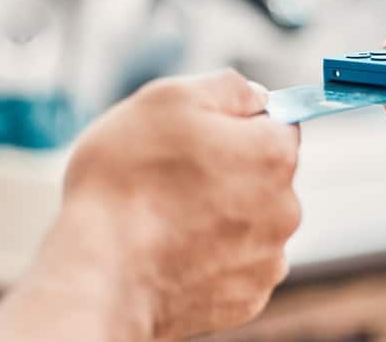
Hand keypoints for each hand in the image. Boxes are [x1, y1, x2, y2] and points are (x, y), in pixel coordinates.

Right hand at [0, 71, 301, 340]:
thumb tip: (258, 97)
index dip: (240, 125)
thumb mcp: (168, 100)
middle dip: (232, 172)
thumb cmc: (126, 183)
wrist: (99, 277)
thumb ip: (228, 88)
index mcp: (274, 154)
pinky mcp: (248, 298)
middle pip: (268, 176)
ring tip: (168, 221)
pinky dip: (213, 259)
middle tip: (175, 179)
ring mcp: (269, 257)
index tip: (203, 137)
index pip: (279, 124)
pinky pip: (237, 265)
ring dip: (224, 217)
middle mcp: (286, 208)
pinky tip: (175, 255)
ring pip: (252, 222)